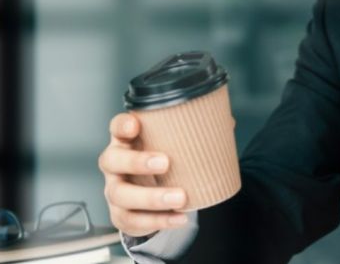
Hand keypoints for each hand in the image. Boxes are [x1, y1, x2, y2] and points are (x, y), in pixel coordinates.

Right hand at [98, 113, 189, 236]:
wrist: (147, 199)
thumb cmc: (158, 163)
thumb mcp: (168, 146)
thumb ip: (191, 133)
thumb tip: (227, 120)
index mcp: (125, 141)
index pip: (116, 128)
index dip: (122, 125)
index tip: (136, 124)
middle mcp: (114, 165)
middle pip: (112, 160)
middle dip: (137, 161)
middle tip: (165, 163)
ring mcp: (114, 191)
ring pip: (121, 195)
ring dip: (151, 197)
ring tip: (180, 197)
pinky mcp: (121, 215)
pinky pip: (135, 220)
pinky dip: (159, 220)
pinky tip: (179, 217)